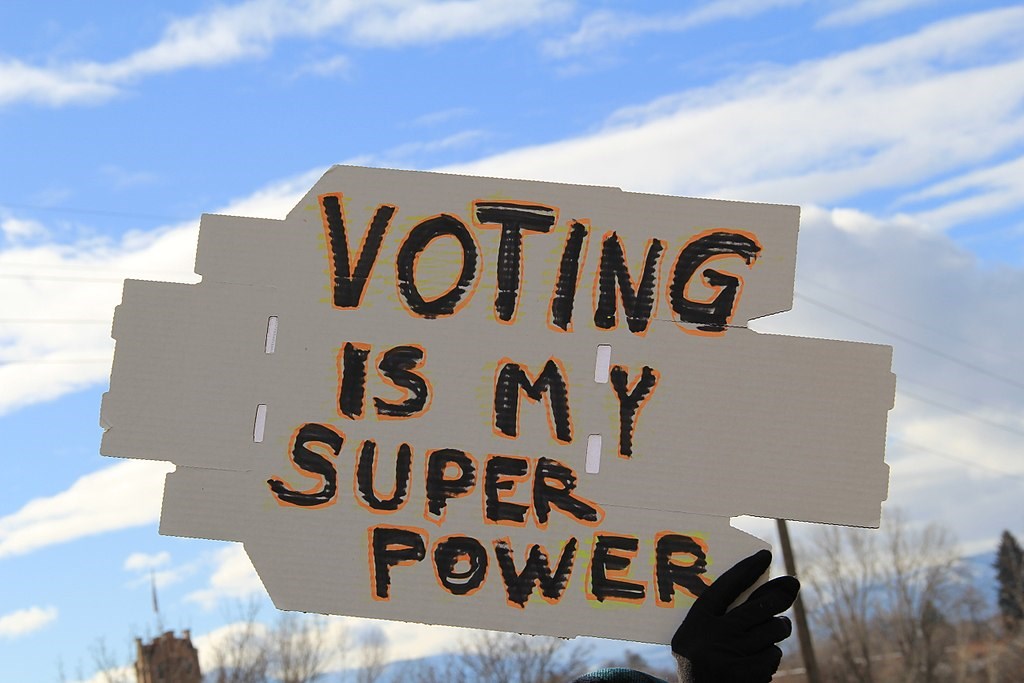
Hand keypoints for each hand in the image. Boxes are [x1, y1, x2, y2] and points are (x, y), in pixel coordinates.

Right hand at [672, 549, 798, 682]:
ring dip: (779, 628)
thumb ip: (730, 614)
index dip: (746, 570)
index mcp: (696, 622)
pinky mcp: (746, 675)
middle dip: (780, 596)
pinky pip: (773, 655)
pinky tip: (760, 662)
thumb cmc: (705, 661)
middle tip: (791, 586)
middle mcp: (712, 637)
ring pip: (772, 630)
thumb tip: (777, 589)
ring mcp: (730, 657)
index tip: (765, 555)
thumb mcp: (704, 636)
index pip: (725, 587)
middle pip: (758, 607)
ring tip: (775, 629)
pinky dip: (771, 657)